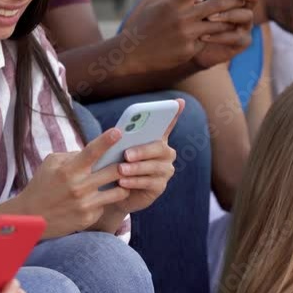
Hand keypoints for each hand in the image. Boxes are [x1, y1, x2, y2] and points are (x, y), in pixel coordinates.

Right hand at [14, 130, 130, 238]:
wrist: (30, 218)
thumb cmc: (41, 186)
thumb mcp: (50, 164)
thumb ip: (72, 156)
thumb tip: (94, 152)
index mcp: (68, 170)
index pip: (92, 152)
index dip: (106, 140)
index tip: (118, 132)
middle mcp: (79, 187)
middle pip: (114, 171)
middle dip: (123, 165)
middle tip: (126, 162)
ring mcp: (85, 204)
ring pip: (118, 191)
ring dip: (121, 184)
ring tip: (118, 181)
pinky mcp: (89, 218)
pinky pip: (105, 205)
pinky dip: (103, 200)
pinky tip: (95, 200)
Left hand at [108, 99, 182, 214]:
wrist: (113, 190)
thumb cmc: (115, 163)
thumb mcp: (116, 149)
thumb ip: (122, 140)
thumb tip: (119, 132)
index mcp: (156, 138)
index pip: (167, 123)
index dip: (174, 113)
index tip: (179, 102)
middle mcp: (165, 153)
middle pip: (159, 147)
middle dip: (142, 150)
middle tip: (126, 154)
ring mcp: (165, 170)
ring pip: (154, 166)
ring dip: (136, 168)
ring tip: (121, 169)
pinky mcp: (160, 186)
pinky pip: (149, 182)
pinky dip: (135, 181)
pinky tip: (123, 182)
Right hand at [120, 0, 261, 74]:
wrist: (132, 53)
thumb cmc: (145, 24)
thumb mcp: (158, 4)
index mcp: (173, 2)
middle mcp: (181, 17)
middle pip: (218, 3)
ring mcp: (186, 34)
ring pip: (219, 23)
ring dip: (230, 18)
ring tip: (238, 14)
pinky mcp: (189, 49)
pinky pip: (209, 39)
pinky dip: (215, 35)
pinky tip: (217, 35)